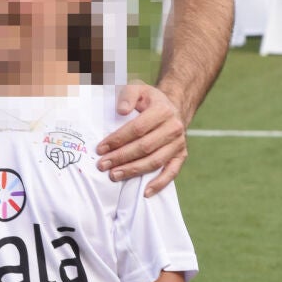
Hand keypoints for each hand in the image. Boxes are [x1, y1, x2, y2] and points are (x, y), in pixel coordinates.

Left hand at [96, 81, 186, 196]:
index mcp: (163, 110)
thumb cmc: (148, 100)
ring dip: (134, 171)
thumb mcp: (137, 89)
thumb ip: (127, 95)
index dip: (118, 139)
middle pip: (145, 147)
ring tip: (114, 176)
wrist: (172, 107)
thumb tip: (121, 111)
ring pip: (155, 161)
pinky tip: (145, 193)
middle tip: (102, 165)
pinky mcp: (181, 155)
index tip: (100, 148)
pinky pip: (172, 172)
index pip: (137, 128)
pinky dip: (160, 184)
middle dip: (121, 157)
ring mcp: (179, 143)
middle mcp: (174, 127)